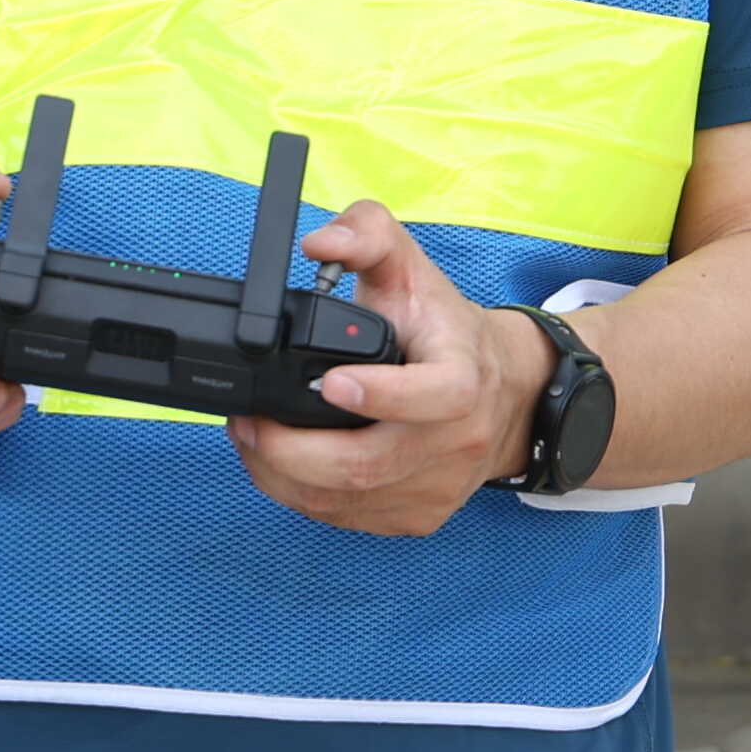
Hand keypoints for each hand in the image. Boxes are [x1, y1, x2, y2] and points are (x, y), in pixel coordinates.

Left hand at [239, 202, 535, 538]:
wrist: (502, 393)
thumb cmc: (445, 331)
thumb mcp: (411, 267)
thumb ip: (366, 233)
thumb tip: (320, 243)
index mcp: (466, 377)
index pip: (437, 396)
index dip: (382, 395)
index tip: (329, 383)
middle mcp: (459, 440)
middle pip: (368, 466)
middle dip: (290, 449)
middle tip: (248, 422)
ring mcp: (438, 486)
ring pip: (347, 500)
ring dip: (283, 475)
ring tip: (252, 439)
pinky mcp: (417, 516)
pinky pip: (347, 518)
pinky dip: (301, 495)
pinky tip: (283, 465)